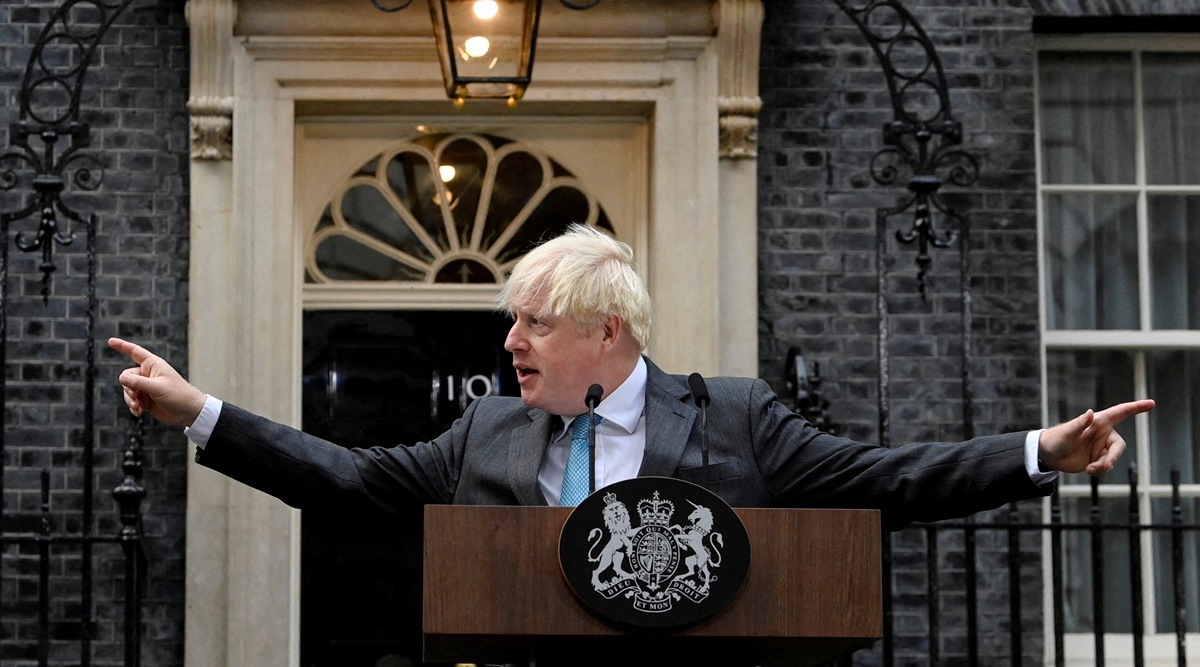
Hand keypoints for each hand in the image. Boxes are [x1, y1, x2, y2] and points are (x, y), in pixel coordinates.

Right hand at [109, 337, 206, 425]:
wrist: (188, 412)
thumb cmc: (178, 395)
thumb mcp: (157, 387)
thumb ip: (138, 383)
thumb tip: (121, 378)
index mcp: (153, 365)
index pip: (135, 352)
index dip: (122, 346)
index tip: (110, 341)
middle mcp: (149, 374)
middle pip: (127, 376)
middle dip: (128, 387)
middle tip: (136, 396)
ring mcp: (147, 387)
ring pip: (128, 390)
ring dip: (130, 399)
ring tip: (138, 407)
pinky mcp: (146, 399)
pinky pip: (132, 400)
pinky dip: (134, 406)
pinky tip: (139, 412)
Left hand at [1038, 399, 1154, 474]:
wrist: (1049, 455)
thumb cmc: (1057, 439)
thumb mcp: (1068, 432)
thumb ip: (1079, 424)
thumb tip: (1089, 413)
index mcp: (1099, 422)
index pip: (1121, 413)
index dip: (1136, 408)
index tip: (1151, 403)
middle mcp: (1103, 434)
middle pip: (1119, 446)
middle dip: (1113, 457)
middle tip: (1103, 466)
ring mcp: (1101, 447)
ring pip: (1113, 458)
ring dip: (1104, 466)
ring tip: (1090, 469)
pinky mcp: (1098, 459)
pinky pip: (1106, 466)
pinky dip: (1100, 470)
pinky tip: (1088, 470)